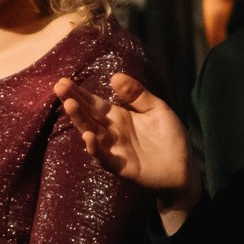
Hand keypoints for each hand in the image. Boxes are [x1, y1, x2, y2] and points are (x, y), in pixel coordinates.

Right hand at [56, 69, 195, 193]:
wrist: (183, 168)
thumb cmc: (170, 137)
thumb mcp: (156, 109)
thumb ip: (137, 94)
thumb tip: (114, 75)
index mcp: (119, 117)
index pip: (95, 103)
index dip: (80, 93)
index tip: (64, 81)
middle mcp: (111, 132)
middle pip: (89, 115)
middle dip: (73, 101)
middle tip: (59, 87)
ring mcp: (114, 149)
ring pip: (92, 133)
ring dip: (80, 120)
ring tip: (70, 105)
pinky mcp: (121, 166)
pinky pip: (104, 158)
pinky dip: (96, 149)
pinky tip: (89, 136)